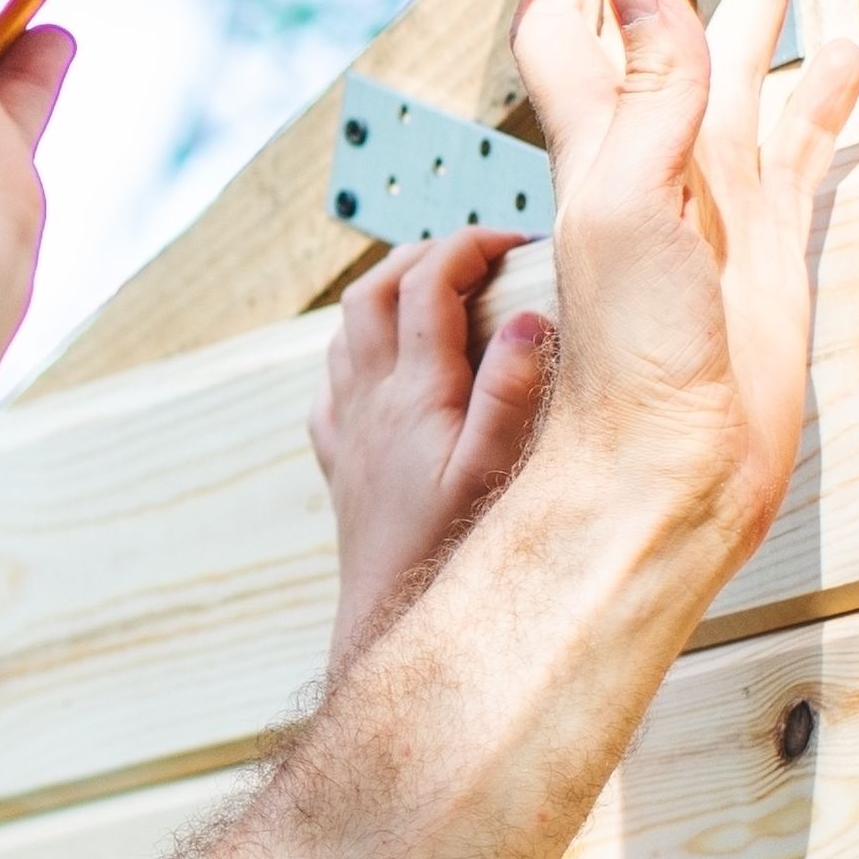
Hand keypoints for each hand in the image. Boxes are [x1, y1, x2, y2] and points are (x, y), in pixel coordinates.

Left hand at [310, 223, 548, 666]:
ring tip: (435, 295)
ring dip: (385, 295)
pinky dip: (358, 352)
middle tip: (472, 256)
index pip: (428, 285)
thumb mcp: (493, 470)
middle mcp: (368, 399)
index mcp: (414, 392)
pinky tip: (385, 368)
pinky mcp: (339, 460)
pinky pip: (332, 384)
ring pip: (346, 330)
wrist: (389, 617)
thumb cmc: (451, 551)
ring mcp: (347, 428)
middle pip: (372, 290)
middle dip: (420, 256)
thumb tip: (526, 317)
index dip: (468, 248)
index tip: (510, 241)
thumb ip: (510, 391)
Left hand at [497, 0, 858, 565]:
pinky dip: (824, 96)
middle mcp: (654, 156)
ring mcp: (716, 194)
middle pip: (658, 25)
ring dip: (760, 2)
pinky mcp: (770, 237)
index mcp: (600, 140)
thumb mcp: (626, 204)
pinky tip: (848, 58)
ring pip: (740, 70)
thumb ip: (643, 92)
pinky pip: (801, 144)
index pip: (568, 20)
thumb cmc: (632, 353)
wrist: (678, 463)